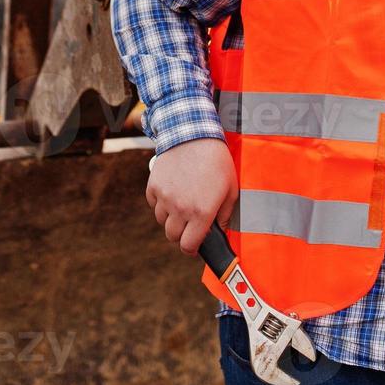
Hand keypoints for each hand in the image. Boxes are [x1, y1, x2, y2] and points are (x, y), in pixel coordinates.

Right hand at [147, 138, 238, 254]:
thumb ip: (226, 215)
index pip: (188, 246)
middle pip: (173, 237)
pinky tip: (172, 193)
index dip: (192, 249)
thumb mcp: (231, 189)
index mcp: (201, 213)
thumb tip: (221, 232)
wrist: (194, 135)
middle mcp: (180, 208)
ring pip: (162, 221)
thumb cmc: (217, 162)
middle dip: (182, 235)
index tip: (194, 246)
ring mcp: (164, 197)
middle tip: (190, 225)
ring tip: (182, 206)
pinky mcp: (153, 186)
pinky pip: (154, 204)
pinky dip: (161, 204)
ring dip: (171, 219)